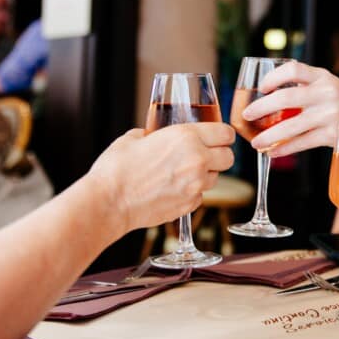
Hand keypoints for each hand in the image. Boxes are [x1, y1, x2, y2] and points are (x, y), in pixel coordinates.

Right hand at [87, 123, 234, 232]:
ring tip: (182, 173)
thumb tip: (155, 134)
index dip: (223, 135)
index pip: (226, 133)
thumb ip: (153, 133)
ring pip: (215, 178)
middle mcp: (196, 160)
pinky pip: (200, 196)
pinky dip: (192, 192)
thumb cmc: (117, 168)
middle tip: (205, 155)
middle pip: (229, 157)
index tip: (219, 137)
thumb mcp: (134, 137)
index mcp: (186, 137)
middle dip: (219, 155)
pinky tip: (172, 189)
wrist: (109, 201)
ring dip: (204, 175)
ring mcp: (194, 185)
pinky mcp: (189, 205)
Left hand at [242, 61, 338, 155]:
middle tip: (246, 115)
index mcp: (323, 77)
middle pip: (286, 97)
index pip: (293, 69)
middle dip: (261, 107)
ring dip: (269, 135)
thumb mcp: (329, 86)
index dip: (273, 77)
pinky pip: (302, 143)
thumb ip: (305, 87)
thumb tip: (269, 98)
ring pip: (292, 125)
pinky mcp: (333, 134)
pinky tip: (273, 152)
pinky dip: (285, 149)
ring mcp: (330, 114)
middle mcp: (327, 93)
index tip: (261, 88)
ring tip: (256, 142)